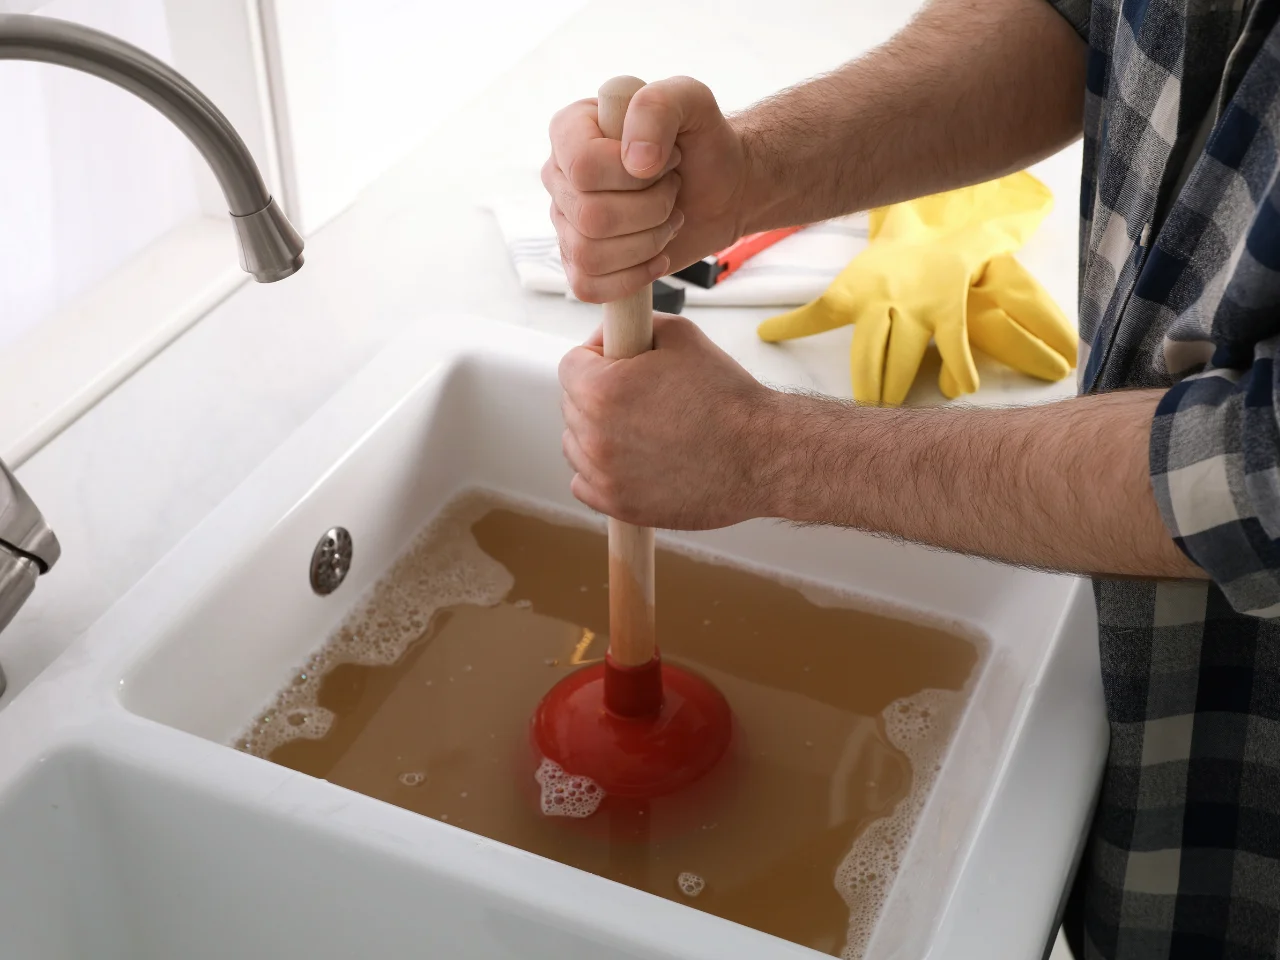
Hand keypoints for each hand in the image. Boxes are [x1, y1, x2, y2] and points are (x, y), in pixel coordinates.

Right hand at [543, 77, 748, 302]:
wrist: (722, 188)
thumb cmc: (702, 142)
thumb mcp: (691, 101)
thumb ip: (658, 106)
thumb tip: (635, 161)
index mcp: (570, 131)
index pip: (583, 166)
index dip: (631, 175)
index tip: (666, 161)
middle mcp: (559, 177)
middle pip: (590, 216)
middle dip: (650, 210)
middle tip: (673, 192)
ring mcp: (566, 223)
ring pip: (590, 255)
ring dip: (647, 242)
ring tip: (668, 220)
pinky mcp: (581, 262)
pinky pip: (587, 286)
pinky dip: (632, 278)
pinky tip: (656, 257)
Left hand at [559, 315, 777, 528]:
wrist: (761, 454)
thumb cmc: (727, 398)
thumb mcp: (681, 336)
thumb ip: (634, 328)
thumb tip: (608, 337)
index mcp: (602, 390)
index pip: (570, 365)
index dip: (597, 359)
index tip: (620, 365)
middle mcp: (594, 435)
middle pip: (572, 405)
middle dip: (598, 396)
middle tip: (641, 398)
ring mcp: (604, 475)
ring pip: (576, 444)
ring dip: (597, 434)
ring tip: (642, 430)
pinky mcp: (618, 505)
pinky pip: (584, 483)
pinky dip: (601, 472)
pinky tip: (633, 460)